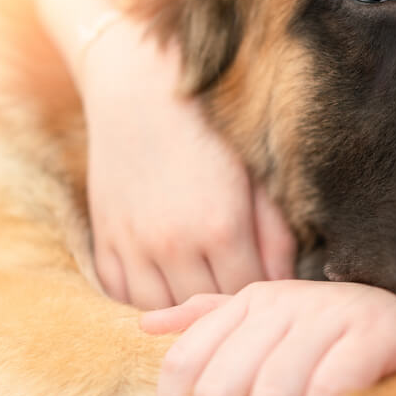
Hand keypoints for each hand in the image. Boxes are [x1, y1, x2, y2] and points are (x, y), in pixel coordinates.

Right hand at [36, 0, 295, 308]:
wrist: (140, 85)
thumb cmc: (211, 125)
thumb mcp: (255, 173)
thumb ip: (276, 232)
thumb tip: (290, 280)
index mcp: (222, 228)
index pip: (250, 293)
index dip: (264, 294)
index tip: (271, 290)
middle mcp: (175, 244)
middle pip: (208, 306)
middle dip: (227, 303)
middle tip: (238, 291)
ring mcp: (134, 244)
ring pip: (163, 309)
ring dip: (185, 304)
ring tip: (203, 288)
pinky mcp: (105, 238)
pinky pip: (122, 294)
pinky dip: (143, 296)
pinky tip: (164, 280)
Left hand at [141, 280, 395, 395]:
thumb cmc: (335, 333)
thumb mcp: (271, 321)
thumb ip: (212, 322)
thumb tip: (147, 326)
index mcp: (251, 301)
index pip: (183, 362)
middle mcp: (283, 303)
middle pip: (220, 389)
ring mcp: (329, 316)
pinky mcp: (374, 334)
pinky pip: (327, 395)